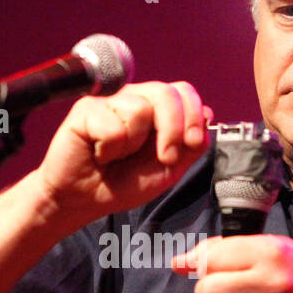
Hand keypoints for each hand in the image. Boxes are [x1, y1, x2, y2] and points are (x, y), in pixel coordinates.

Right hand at [34, 81, 211, 224]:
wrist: (84, 200)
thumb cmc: (122, 184)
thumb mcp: (167, 170)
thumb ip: (189, 145)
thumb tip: (208, 114)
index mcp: (156, 110)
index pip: (182, 92)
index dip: (193, 114)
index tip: (192, 142)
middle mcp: (134, 99)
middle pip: (166, 93)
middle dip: (173, 129)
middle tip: (164, 158)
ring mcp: (110, 102)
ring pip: (139, 109)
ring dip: (133, 144)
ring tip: (117, 156)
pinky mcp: (86, 110)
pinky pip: (112, 126)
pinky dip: (109, 149)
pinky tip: (99, 154)